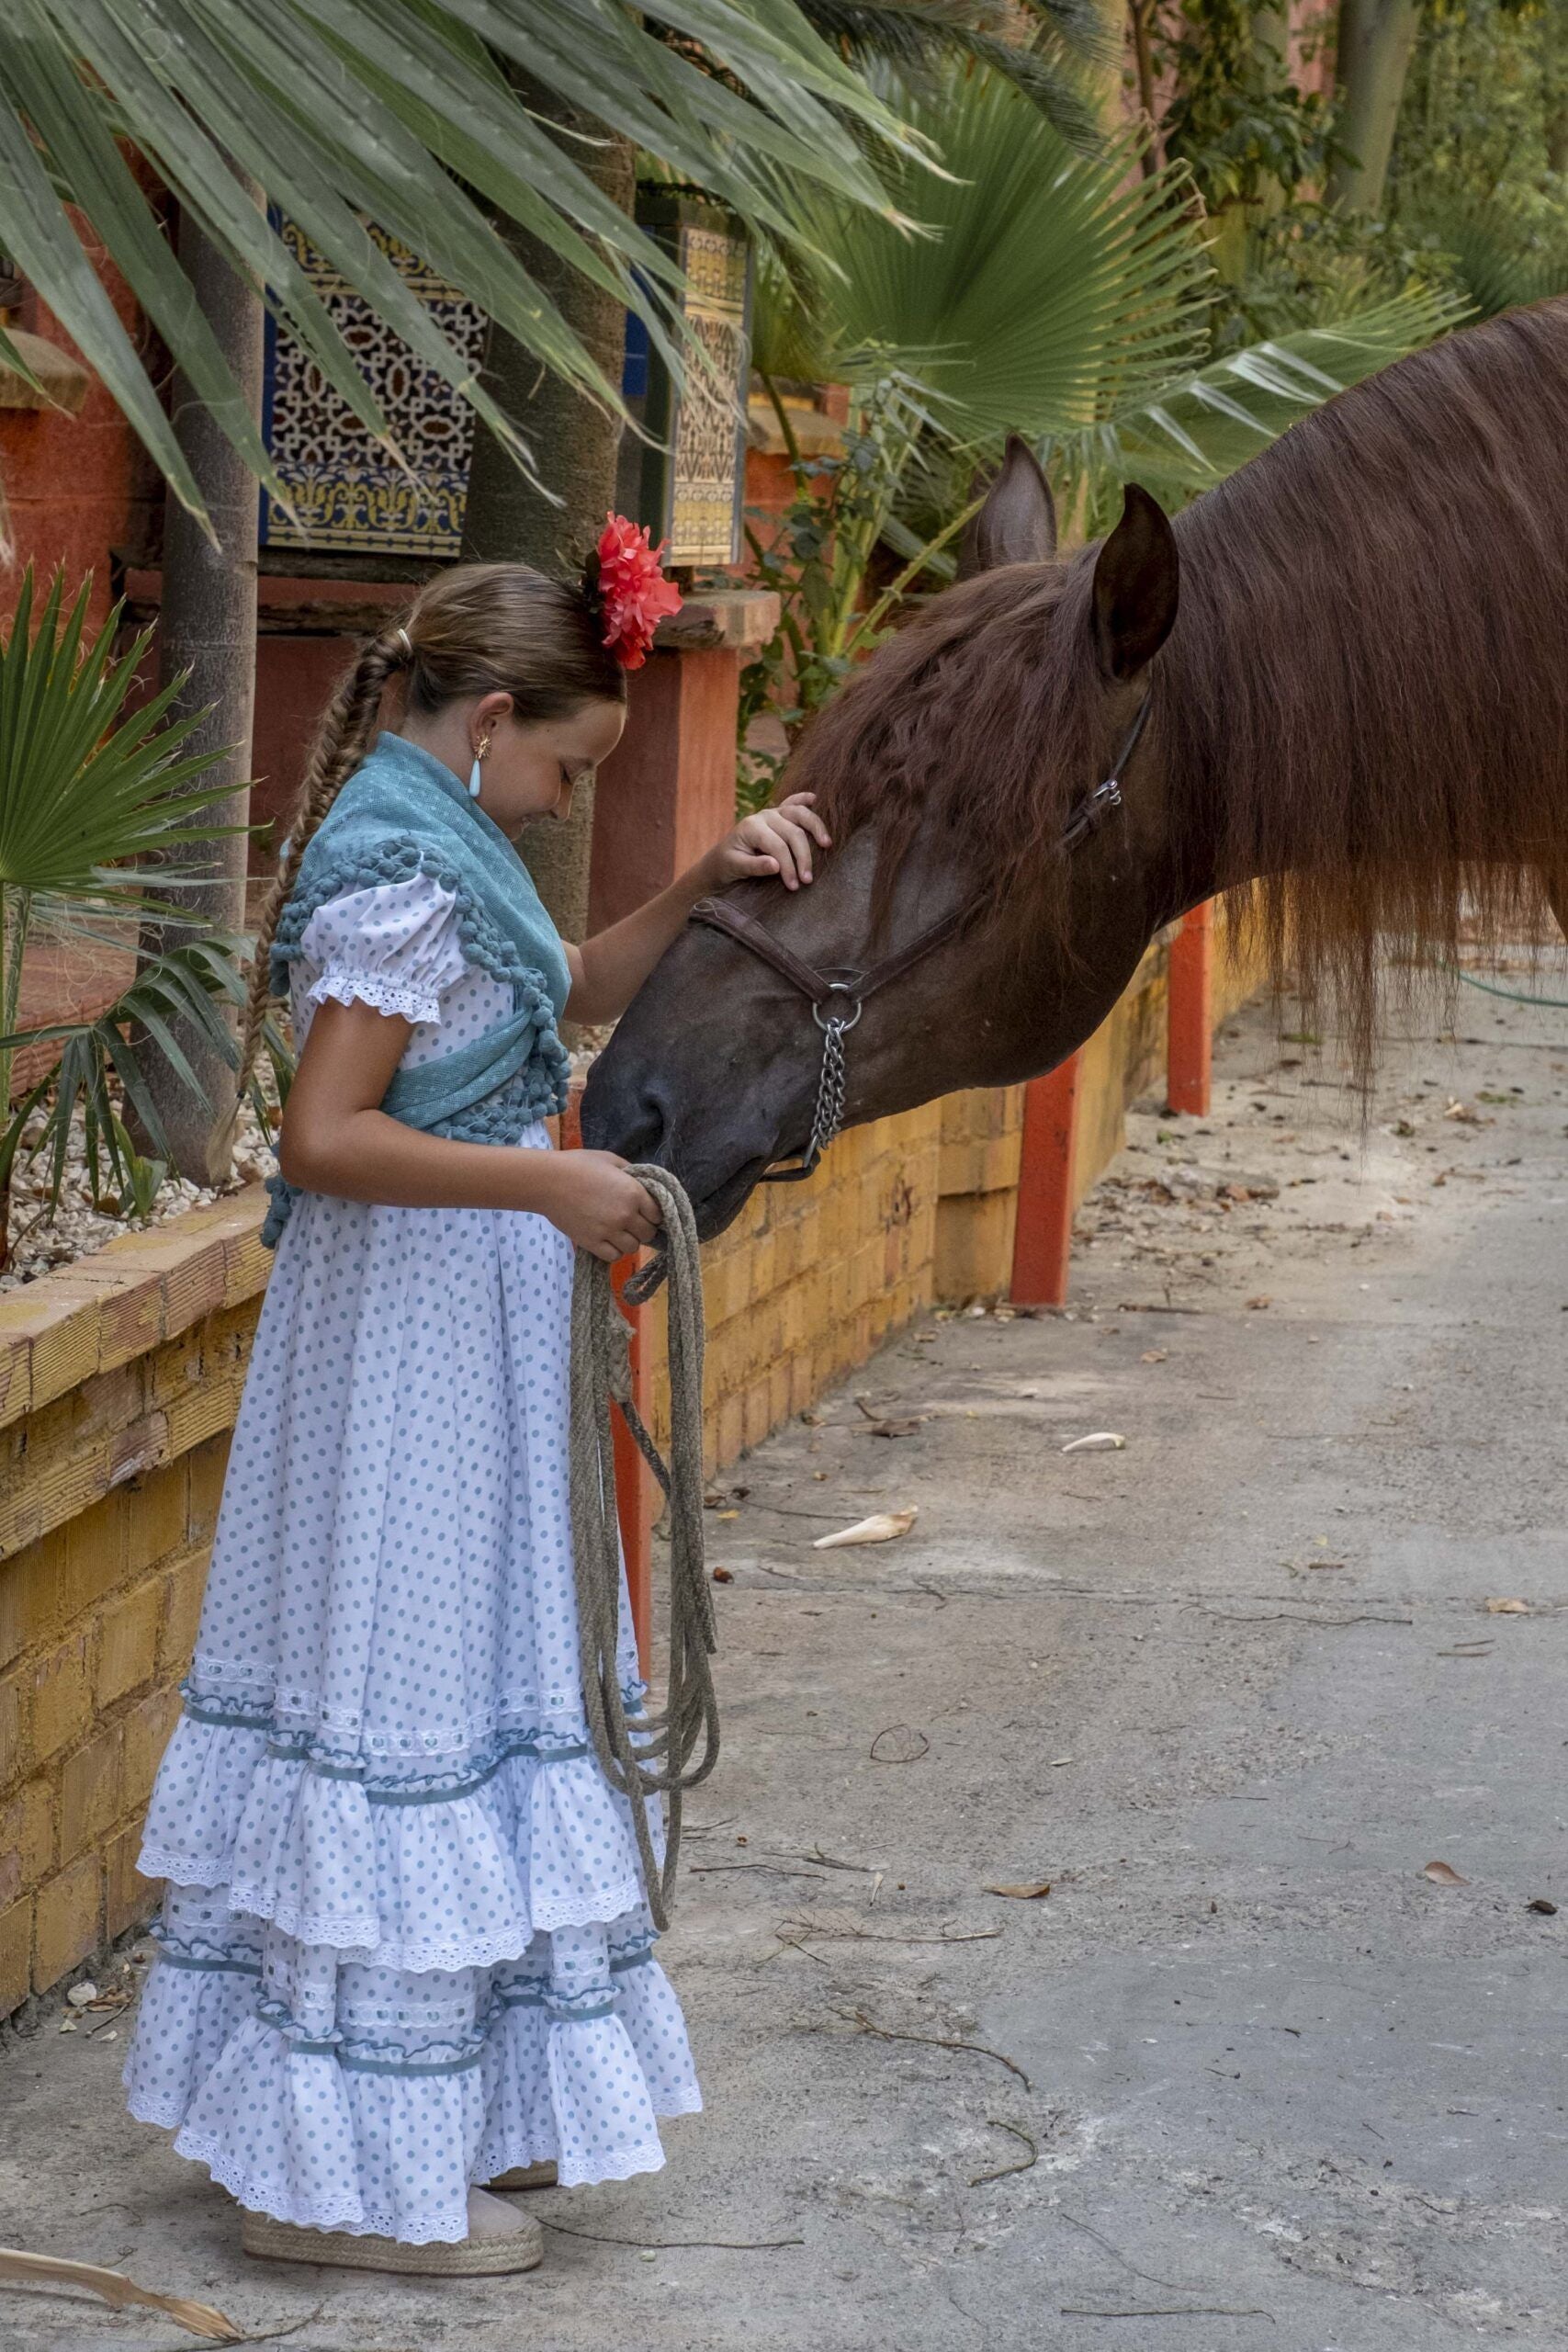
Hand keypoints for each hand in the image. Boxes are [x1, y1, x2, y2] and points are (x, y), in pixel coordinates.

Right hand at [533, 1151, 662, 1261]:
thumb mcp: (610, 1160)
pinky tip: (607, 1240)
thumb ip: (631, 1172)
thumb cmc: (578, 1165)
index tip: (644, 1213)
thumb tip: (644, 1183)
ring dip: (628, 1241)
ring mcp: (609, 1231)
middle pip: (648, 1233)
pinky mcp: (592, 1243)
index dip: (652, 1214)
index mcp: (634, 1192)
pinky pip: (614, 1256)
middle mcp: (625, 1214)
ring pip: (633, 1248)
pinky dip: (613, 1251)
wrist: (547, 1181)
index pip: (657, 1215)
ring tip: (618, 1232)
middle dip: (642, 1228)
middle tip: (631, 1223)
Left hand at [706, 792, 830, 891]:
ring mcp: (773, 812)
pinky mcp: (779, 814)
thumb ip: (754, 866)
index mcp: (752, 827)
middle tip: (807, 880)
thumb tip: (776, 866)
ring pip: (800, 815)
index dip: (788, 866)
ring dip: (816, 829)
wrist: (722, 857)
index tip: (794, 886)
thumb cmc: (728, 864)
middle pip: (793, 833)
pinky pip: (793, 802)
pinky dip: (804, 799)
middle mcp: (764, 816)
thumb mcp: (735, 867)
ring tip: (827, 844)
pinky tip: (814, 799)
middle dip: (803, 857)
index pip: (777, 846)